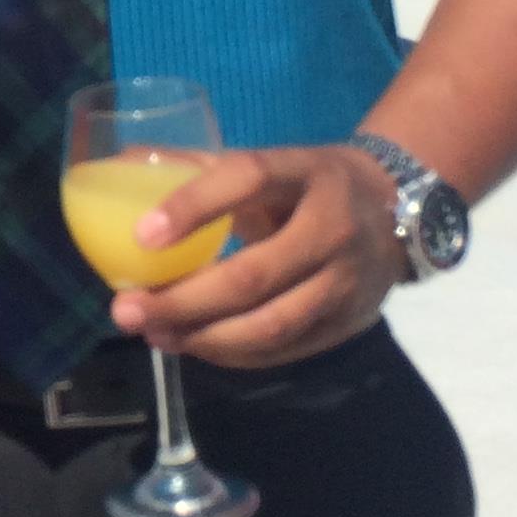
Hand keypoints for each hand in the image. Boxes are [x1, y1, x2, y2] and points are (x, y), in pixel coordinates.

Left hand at [107, 143, 405, 370]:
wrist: (396, 211)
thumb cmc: (306, 185)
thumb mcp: (266, 163)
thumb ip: (197, 165)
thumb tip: (121, 161)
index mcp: (304, 171)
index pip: (248, 179)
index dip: (193, 206)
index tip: (141, 236)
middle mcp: (333, 226)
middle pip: (253, 274)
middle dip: (182, 301)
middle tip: (126, 311)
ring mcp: (346, 280)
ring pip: (270, 324)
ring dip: (203, 338)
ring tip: (153, 335)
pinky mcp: (348, 322)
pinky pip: (284, 349)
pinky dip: (233, 355)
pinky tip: (193, 346)